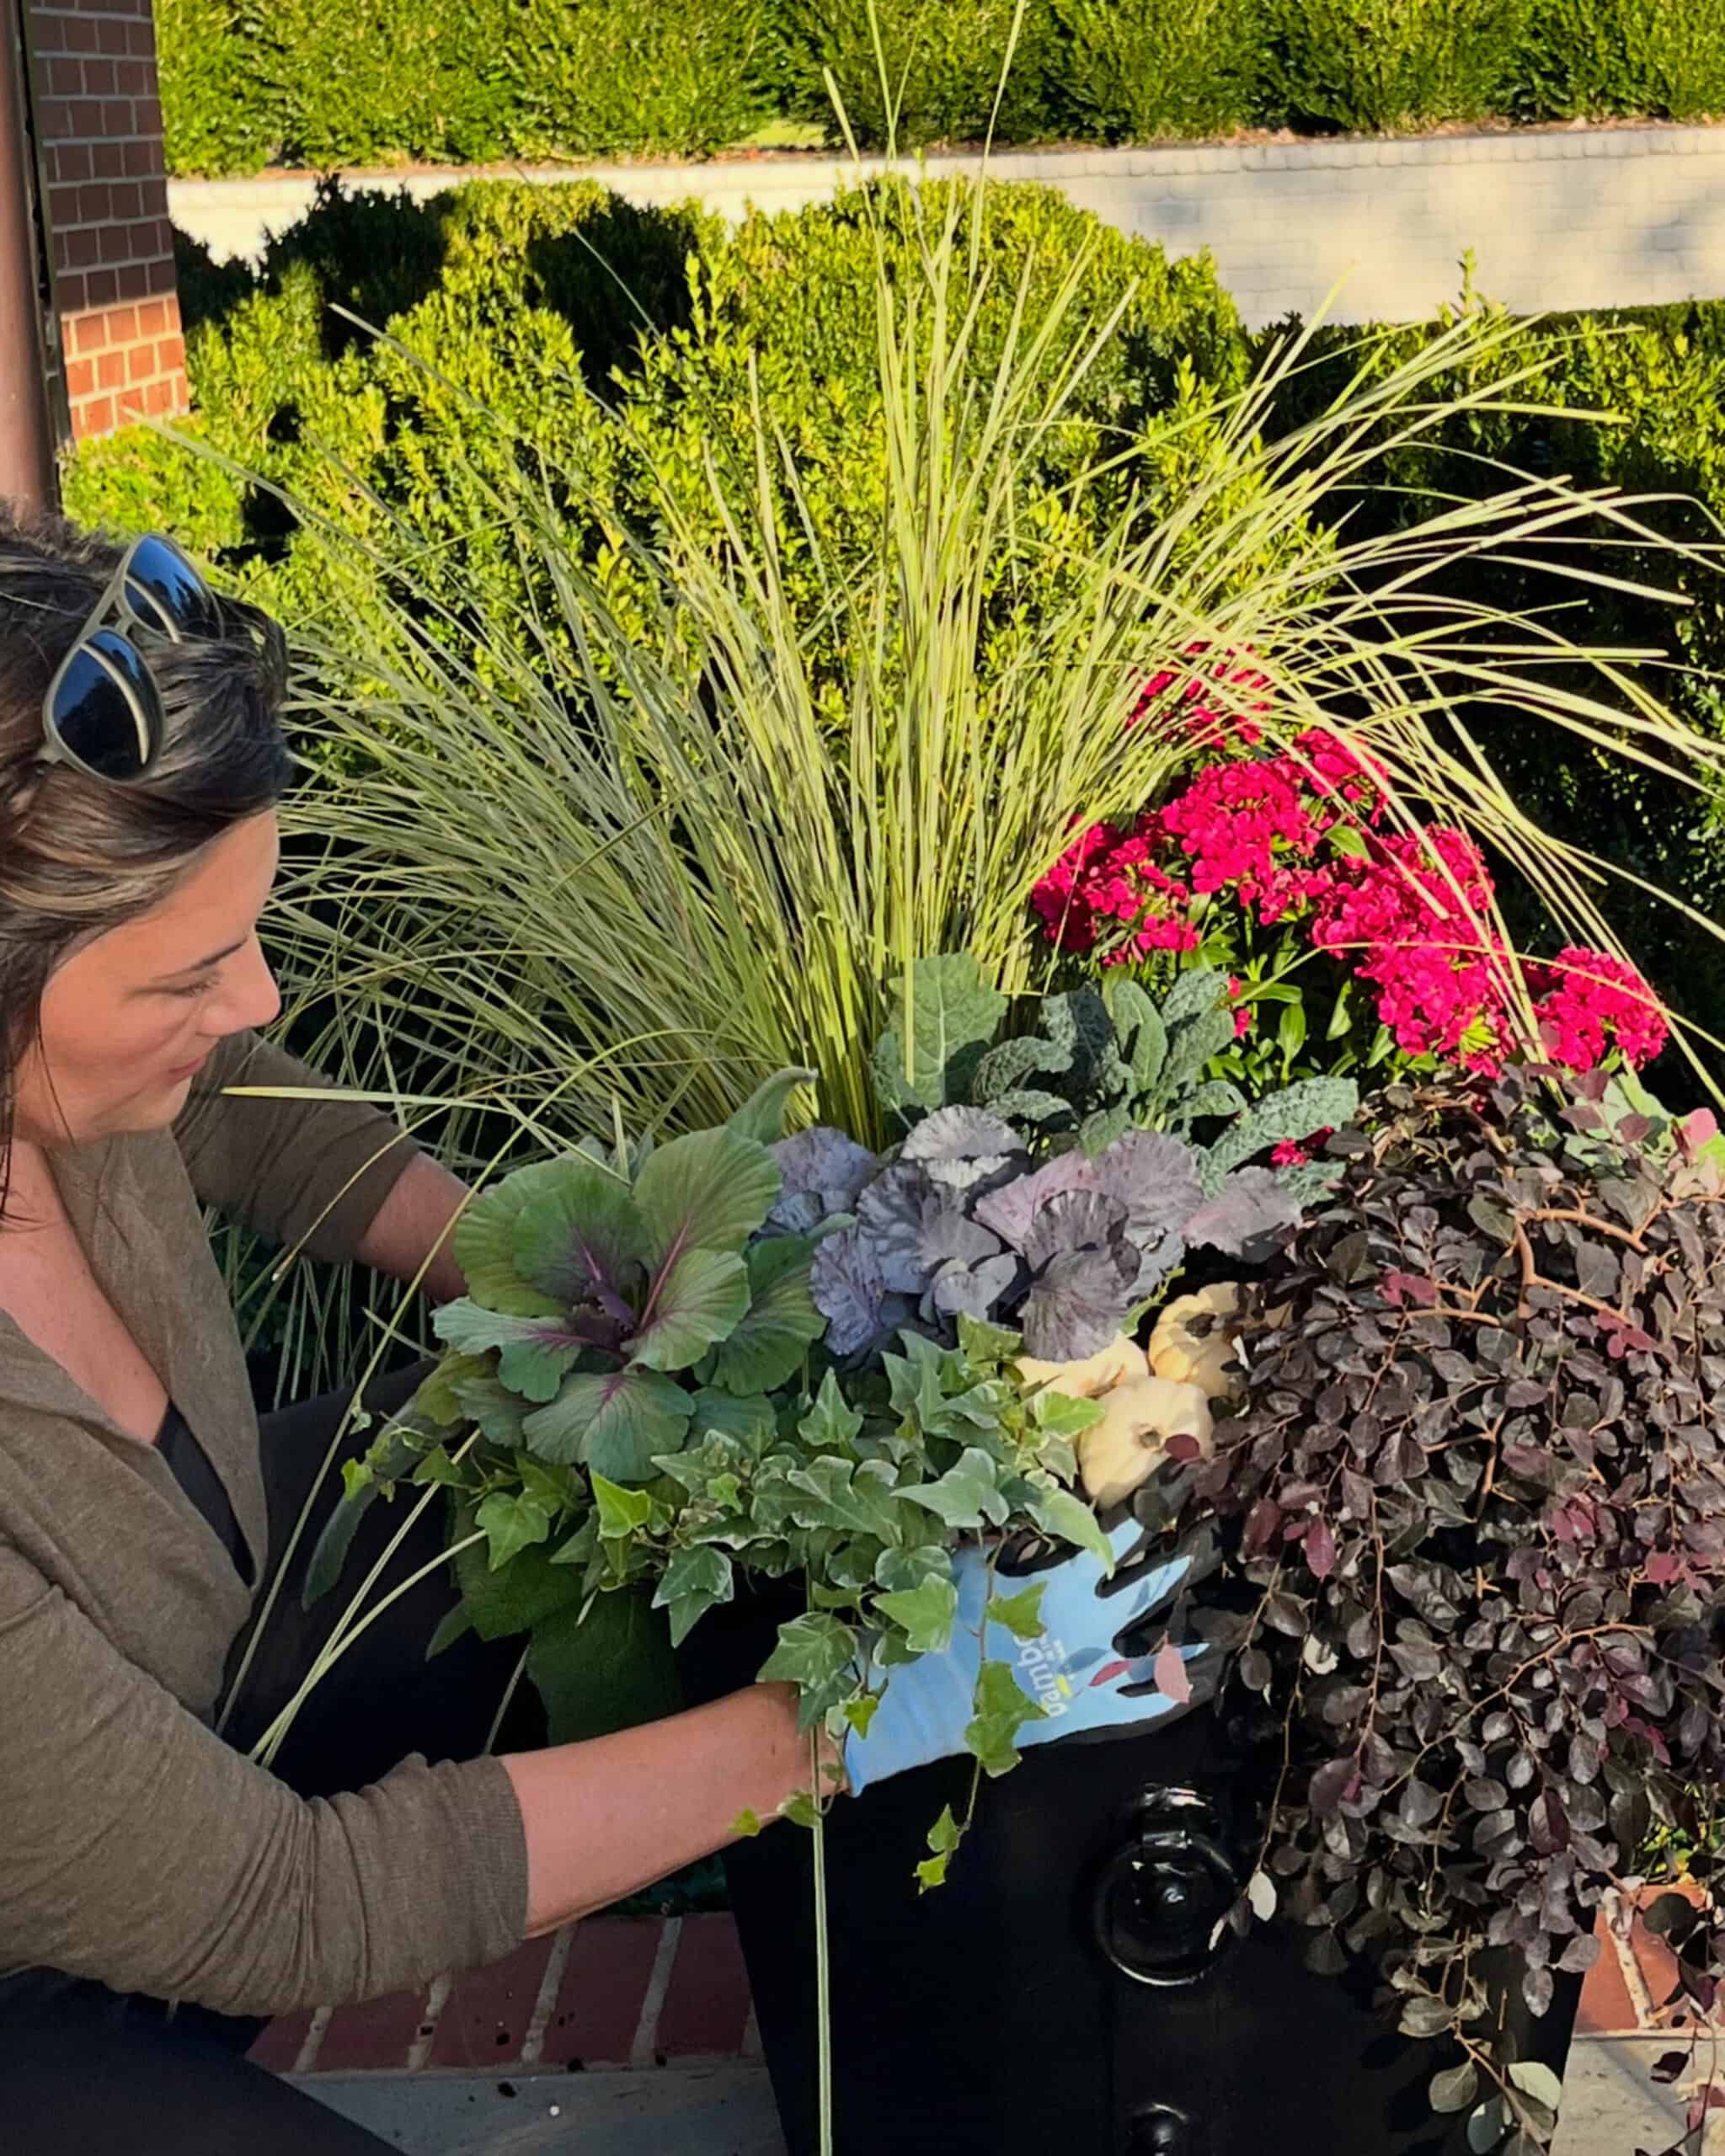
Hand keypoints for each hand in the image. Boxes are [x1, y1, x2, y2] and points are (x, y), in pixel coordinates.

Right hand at [845, 1513, 1217, 1794]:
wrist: (925, 1698)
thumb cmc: (942, 1623)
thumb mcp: (971, 1566)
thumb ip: (1010, 1540)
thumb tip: (1030, 1505)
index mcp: (1063, 1581)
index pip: (1123, 1530)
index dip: (1157, 1500)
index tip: (1187, 1474)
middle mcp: (1089, 1623)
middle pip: (1152, 1586)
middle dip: (1186, 1560)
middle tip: (1215, 1540)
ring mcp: (1093, 1671)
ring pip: (1157, 1648)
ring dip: (1191, 1633)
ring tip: (1227, 1622)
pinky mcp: (1086, 1712)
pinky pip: (1139, 1705)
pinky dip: (1171, 1694)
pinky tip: (1198, 1684)